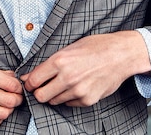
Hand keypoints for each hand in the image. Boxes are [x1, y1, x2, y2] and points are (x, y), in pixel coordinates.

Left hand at [20, 31, 150, 106]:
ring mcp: (78, 90)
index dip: (29, 83)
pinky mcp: (88, 100)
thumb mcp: (69, 48)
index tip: (30, 83)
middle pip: (41, 96)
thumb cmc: (96, 47)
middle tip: (43, 87)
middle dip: (39, 92)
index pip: (34, 80)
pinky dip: (69, 98)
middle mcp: (68, 77)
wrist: (121, 54)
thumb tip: (30, 76)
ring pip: (54, 101)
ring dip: (55, 95)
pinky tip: (77, 86)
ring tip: (64, 83)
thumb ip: (49, 63)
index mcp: (60, 60)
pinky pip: (69, 103)